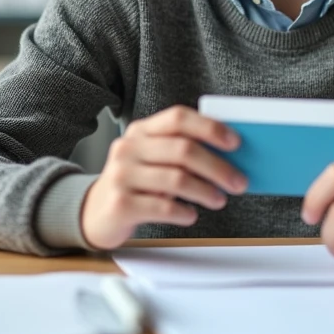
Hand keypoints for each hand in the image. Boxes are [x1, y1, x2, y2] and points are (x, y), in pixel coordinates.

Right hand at [80, 106, 247, 249]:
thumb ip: (180, 153)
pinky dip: (184, 212)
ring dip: (206, 191)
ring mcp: (121, 175)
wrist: (94, 213)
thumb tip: (230, 159)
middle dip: (218, 167)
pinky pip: (162, 207)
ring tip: (219, 200)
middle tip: (238, 182)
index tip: (235, 142)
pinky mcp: (120, 204)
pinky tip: (191, 215)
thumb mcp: (152, 160)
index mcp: (141, 131)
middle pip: (183, 150)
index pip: (178, 118)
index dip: (210, 128)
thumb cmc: (136, 184)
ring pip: (177, 180)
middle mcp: (129, 148)